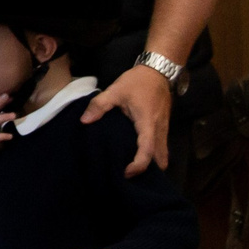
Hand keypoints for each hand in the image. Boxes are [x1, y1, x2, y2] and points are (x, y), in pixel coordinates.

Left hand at [81, 61, 173, 175]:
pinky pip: (161, 146)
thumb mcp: (115, 90)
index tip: (126, 173)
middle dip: (148, 170)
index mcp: (147, 123)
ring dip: (152, 164)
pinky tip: (141, 157)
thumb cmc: (137, 81)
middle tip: (131, 178)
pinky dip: (154, 155)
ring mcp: (164, 129)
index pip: (147, 150)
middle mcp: (159, 129)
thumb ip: (99, 105)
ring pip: (162, 153)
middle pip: (158, 157)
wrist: (159, 70)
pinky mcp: (164, 127)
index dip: (138, 165)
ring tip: (135, 171)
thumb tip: (84, 121)